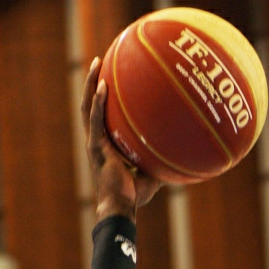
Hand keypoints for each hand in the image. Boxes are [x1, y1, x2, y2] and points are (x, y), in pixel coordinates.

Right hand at [80, 57, 163, 220]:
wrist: (121, 207)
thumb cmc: (134, 195)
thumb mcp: (151, 172)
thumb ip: (159, 159)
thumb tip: (181, 150)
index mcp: (106, 144)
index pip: (102, 115)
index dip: (103, 98)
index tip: (110, 78)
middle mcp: (97, 140)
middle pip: (90, 104)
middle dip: (93, 82)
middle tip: (100, 62)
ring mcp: (94, 142)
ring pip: (87, 107)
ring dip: (90, 84)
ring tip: (97, 64)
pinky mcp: (96, 146)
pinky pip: (96, 119)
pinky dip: (98, 102)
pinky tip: (102, 86)